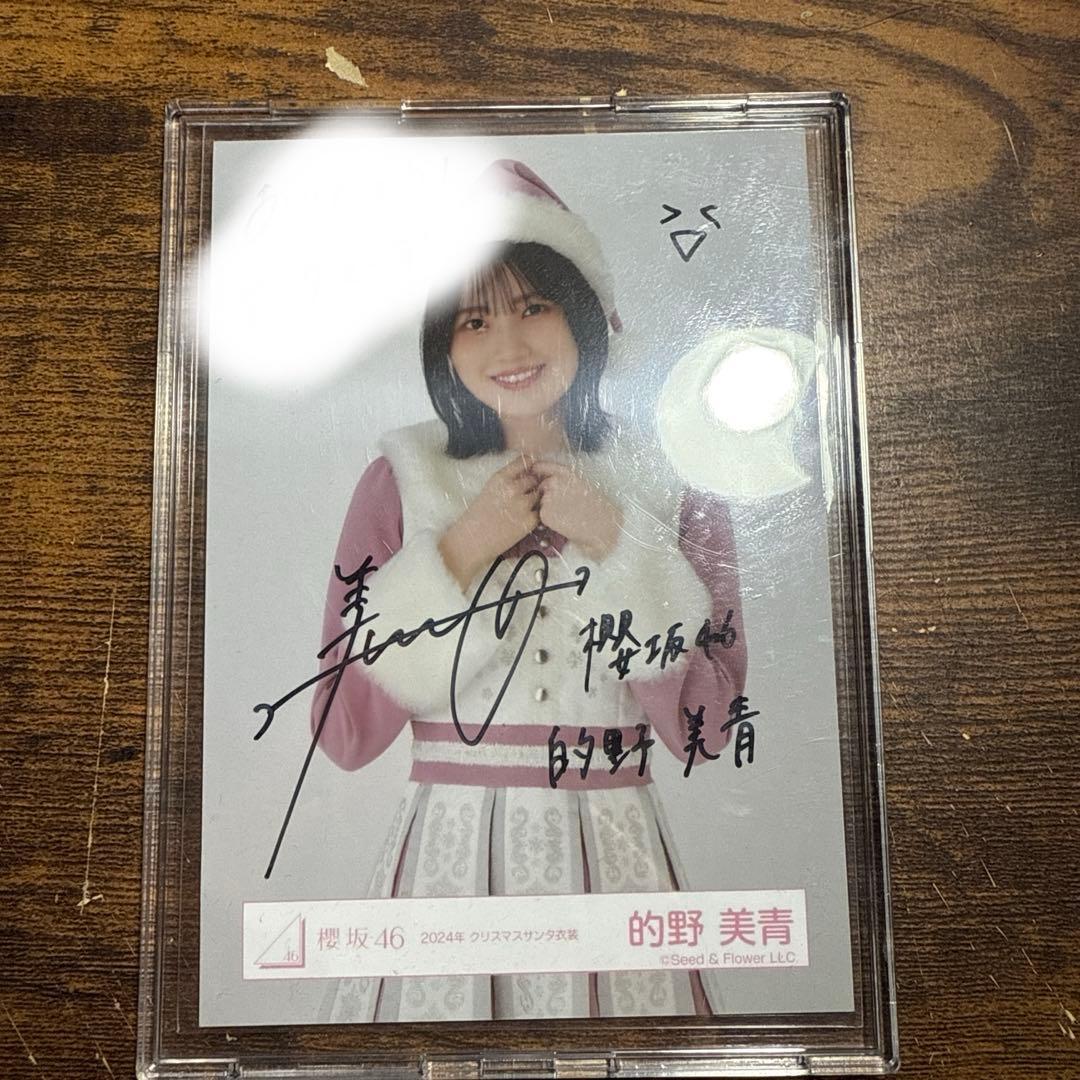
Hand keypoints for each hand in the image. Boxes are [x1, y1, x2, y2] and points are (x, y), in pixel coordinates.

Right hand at [438, 457, 539, 588]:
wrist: (471, 541)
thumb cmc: (477, 516)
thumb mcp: (489, 489)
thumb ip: (507, 480)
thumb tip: (528, 473)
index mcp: (500, 478)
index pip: (524, 461)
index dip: (531, 464)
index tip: (531, 469)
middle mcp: (513, 488)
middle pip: (534, 478)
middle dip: (532, 484)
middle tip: (524, 494)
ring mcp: (523, 505)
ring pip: (539, 495)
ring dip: (535, 499)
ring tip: (521, 509)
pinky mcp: (529, 521)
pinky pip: (540, 512)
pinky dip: (535, 515)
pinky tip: (522, 519)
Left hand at [531, 460, 622, 559]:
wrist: (603, 527)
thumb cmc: (597, 508)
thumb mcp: (583, 485)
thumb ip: (564, 480)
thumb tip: (547, 480)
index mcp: (566, 473)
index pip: (541, 467)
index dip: (538, 472)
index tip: (538, 477)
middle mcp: (555, 482)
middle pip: (541, 486)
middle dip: (547, 494)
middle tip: (565, 506)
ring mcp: (548, 497)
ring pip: (541, 502)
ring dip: (549, 508)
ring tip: (568, 515)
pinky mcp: (544, 514)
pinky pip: (541, 515)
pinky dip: (550, 520)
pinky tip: (565, 522)